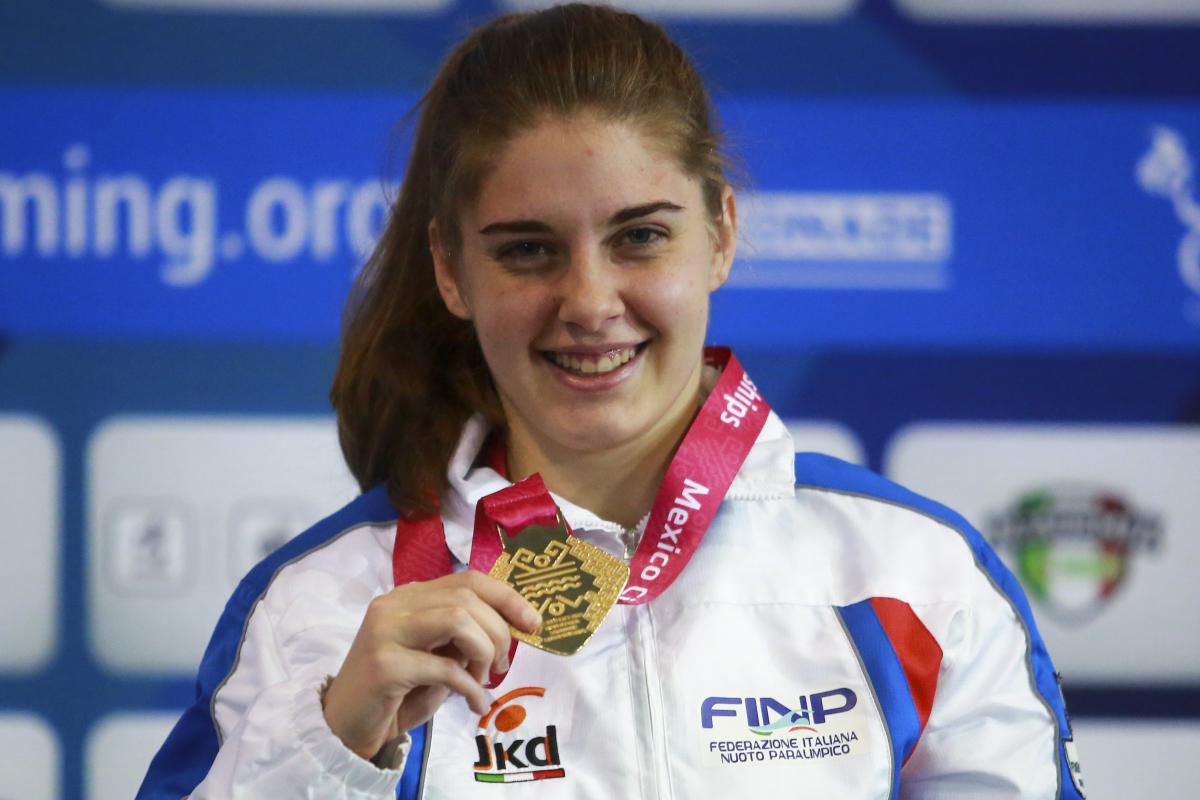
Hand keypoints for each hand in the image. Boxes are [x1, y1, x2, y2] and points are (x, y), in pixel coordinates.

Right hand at [321, 570, 541, 761]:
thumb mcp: (436, 658)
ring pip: (457, 619)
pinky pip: (444, 667)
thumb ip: (462, 638)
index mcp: (409, 596)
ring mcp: (385, 631)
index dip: (507, 598)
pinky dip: (470, 688)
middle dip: (499, 632)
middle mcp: (394, 605)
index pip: (468, 580)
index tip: (533, 623)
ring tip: (483, 680)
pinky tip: (474, 705)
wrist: (344, 726)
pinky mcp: (384, 664)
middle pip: (467, 598)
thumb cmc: (396, 692)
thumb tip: (508, 629)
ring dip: (483, 652)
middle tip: (502, 665)